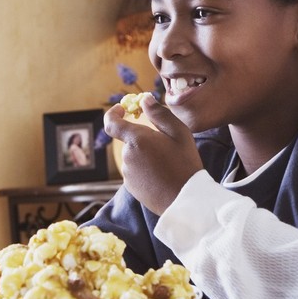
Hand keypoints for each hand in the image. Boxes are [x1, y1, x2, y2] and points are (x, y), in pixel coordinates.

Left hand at [104, 94, 202, 214]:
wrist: (186, 199)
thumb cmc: (185, 164)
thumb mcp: (179, 133)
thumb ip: (160, 114)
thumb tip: (145, 100)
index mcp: (137, 140)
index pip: (111, 123)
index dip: (114, 113)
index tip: (122, 108)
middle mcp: (127, 156)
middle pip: (129, 141)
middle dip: (143, 139)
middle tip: (166, 145)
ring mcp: (127, 173)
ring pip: (133, 157)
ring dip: (145, 155)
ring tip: (167, 164)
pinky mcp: (131, 187)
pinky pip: (135, 172)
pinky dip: (145, 170)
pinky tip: (162, 176)